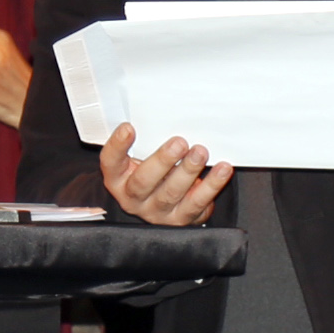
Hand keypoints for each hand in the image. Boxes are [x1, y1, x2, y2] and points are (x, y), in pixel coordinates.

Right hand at [98, 121, 230, 225]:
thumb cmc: (155, 173)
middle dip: (163, 161)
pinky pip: (197, 203)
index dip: (117, 146)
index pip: (111, 163)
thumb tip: (163, 112)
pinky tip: (222, 170)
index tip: (129, 128)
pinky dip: (212, 185)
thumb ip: (145, 141)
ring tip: (201, 152)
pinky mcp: (181, 220)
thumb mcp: (143, 157)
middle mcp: (134, 198)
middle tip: (179, 143)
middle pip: (143, 181)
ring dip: (189, 171)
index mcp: (118, 180)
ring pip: (171, 193)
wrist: (169, 206)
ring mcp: (157, 212)